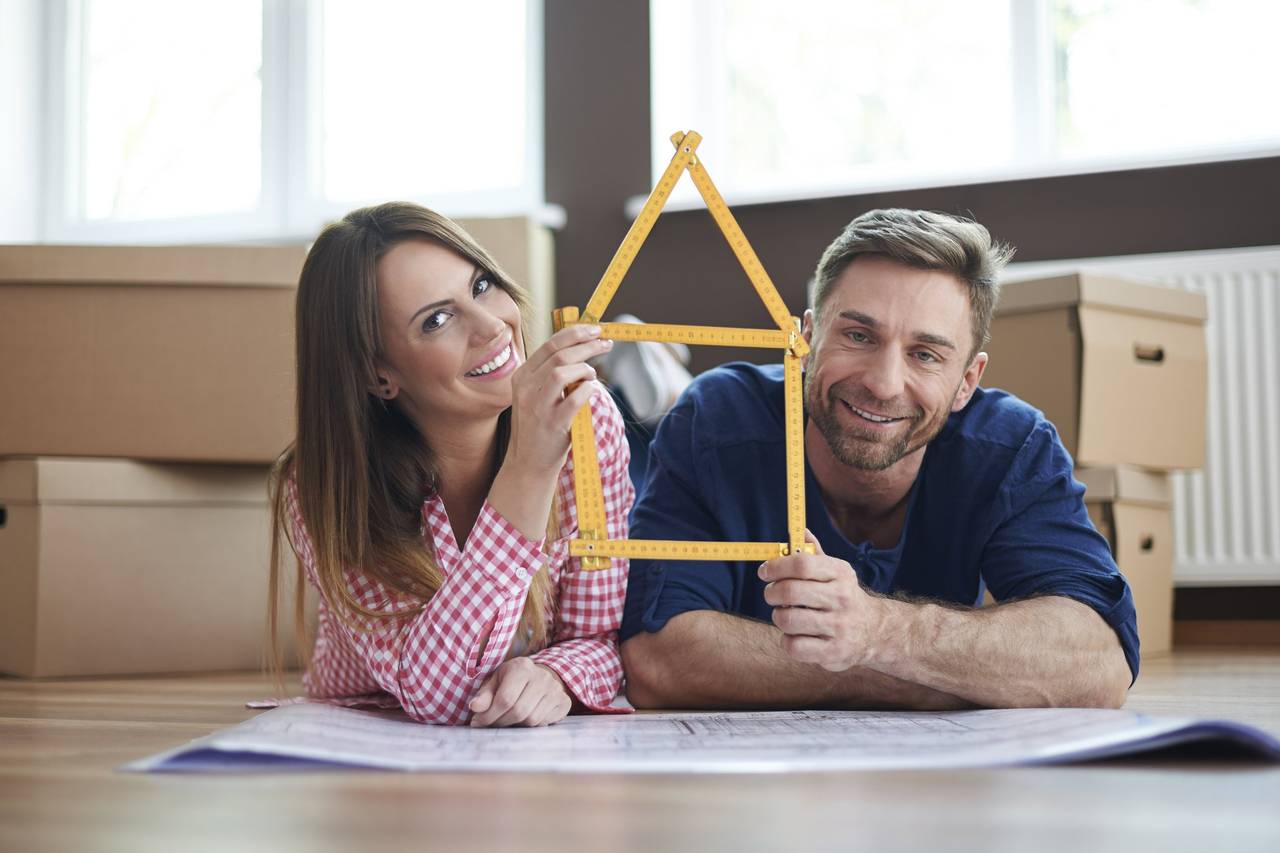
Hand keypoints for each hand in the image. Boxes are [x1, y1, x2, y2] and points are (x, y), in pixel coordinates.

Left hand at [467, 657, 572, 726]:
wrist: (539, 676)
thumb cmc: (511, 680)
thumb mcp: (495, 681)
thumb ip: (484, 695)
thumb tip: (475, 708)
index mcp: (522, 667)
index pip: (505, 699)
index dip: (489, 715)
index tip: (478, 722)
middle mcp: (542, 677)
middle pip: (518, 711)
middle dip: (500, 722)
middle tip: (490, 725)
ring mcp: (555, 690)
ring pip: (531, 720)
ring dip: (514, 726)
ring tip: (506, 720)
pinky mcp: (564, 702)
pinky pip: (543, 723)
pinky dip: (530, 726)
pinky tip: (522, 719)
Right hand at [505, 324, 613, 475]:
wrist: (528, 463)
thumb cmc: (539, 425)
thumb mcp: (536, 394)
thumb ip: (551, 373)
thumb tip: (581, 346)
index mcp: (521, 376)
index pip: (549, 345)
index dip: (575, 333)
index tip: (595, 329)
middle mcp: (526, 388)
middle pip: (559, 355)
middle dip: (587, 345)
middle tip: (606, 344)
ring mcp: (538, 406)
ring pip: (561, 372)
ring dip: (584, 369)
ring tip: (592, 375)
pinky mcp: (552, 423)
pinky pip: (574, 398)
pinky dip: (588, 390)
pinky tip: (591, 391)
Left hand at [759, 529, 885, 671]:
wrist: (874, 632)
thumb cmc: (843, 597)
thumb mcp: (835, 572)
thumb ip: (815, 553)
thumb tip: (800, 531)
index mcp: (840, 573)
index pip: (802, 563)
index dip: (776, 566)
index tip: (764, 571)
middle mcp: (842, 598)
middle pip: (790, 592)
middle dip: (772, 593)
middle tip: (771, 595)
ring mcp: (839, 626)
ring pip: (788, 619)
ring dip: (779, 617)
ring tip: (785, 616)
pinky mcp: (833, 652)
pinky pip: (794, 646)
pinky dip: (786, 641)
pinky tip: (794, 636)